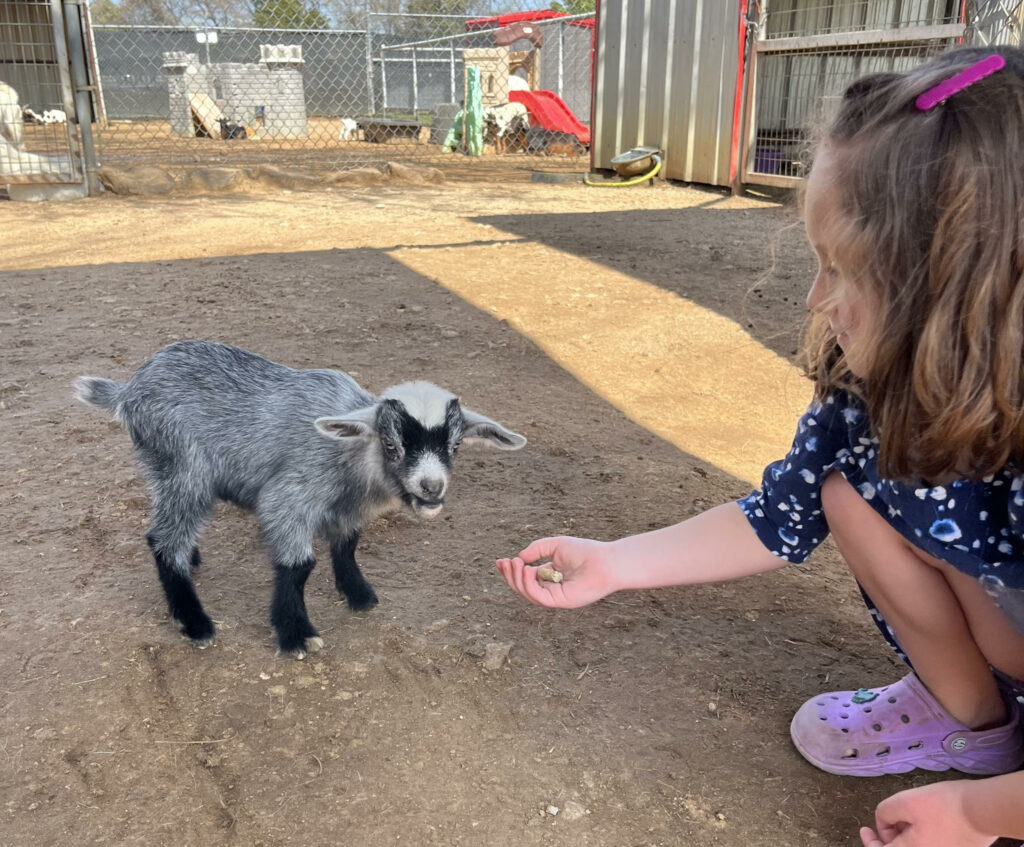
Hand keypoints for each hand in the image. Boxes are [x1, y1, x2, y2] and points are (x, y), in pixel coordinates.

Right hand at [495, 536, 617, 608]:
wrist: (606, 561)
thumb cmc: (585, 552)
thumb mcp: (555, 545)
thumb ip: (536, 549)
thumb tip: (519, 558)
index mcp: (549, 576)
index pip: (525, 577)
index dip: (511, 571)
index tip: (499, 561)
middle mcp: (551, 588)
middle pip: (523, 587)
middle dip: (510, 576)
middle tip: (505, 562)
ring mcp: (555, 597)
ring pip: (527, 593)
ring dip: (517, 579)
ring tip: (515, 563)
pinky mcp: (560, 602)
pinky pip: (538, 596)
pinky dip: (529, 584)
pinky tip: (528, 570)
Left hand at [859, 781, 995, 846]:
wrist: (984, 810)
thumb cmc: (944, 805)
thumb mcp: (905, 801)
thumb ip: (885, 813)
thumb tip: (884, 823)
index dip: (870, 842)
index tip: (864, 829)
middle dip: (890, 837)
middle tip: (891, 817)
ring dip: (905, 837)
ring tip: (909, 816)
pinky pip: (930, 846)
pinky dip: (920, 838)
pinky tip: (923, 822)